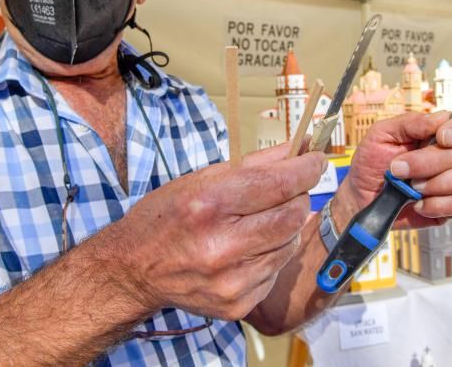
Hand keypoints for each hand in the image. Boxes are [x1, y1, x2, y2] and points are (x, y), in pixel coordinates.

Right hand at [114, 145, 325, 320]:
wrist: (134, 269)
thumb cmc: (168, 216)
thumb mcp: (203, 178)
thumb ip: (256, 164)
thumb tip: (299, 147)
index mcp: (210, 204)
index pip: (279, 183)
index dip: (307, 169)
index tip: (317, 160)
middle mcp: (221, 245)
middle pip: (293, 215)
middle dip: (299, 196)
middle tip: (289, 190)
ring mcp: (231, 280)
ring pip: (289, 244)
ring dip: (284, 227)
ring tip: (258, 221)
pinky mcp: (237, 304)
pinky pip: (275, 271)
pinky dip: (271, 255)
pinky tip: (247, 249)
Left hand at [333, 111, 451, 228]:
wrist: (361, 197)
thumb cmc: (370, 163)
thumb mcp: (381, 135)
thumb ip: (409, 122)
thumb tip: (438, 119)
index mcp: (435, 135)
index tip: (442, 138)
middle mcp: (449, 157)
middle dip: (426, 163)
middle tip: (398, 169)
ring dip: (437, 184)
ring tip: (412, 188)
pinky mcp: (450, 206)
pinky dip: (437, 205)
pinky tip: (418, 204)